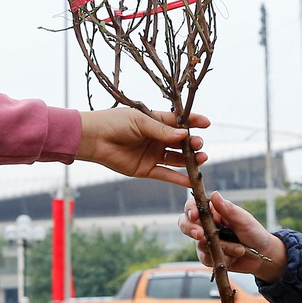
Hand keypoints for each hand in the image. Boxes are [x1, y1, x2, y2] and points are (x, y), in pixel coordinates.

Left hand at [78, 107, 208, 186]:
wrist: (94, 139)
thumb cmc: (115, 123)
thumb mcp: (141, 122)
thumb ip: (162, 131)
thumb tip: (185, 135)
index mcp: (155, 121)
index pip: (178, 122)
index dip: (193, 122)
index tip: (207, 123)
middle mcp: (156, 138)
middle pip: (180, 142)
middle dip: (192, 143)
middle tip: (199, 144)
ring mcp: (152, 154)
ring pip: (176, 159)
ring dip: (189, 160)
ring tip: (201, 160)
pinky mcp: (146, 169)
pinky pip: (165, 174)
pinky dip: (178, 178)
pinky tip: (191, 180)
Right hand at [179, 191, 287, 283]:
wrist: (263, 256)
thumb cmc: (254, 233)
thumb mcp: (244, 219)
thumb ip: (228, 209)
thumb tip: (214, 194)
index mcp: (214, 212)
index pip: (194, 206)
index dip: (190, 210)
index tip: (194, 216)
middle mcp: (206, 225)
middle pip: (185, 224)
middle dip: (190, 229)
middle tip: (201, 235)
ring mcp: (206, 241)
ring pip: (199, 244)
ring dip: (221, 248)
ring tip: (239, 249)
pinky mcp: (208, 256)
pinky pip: (205, 259)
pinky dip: (221, 259)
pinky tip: (233, 257)